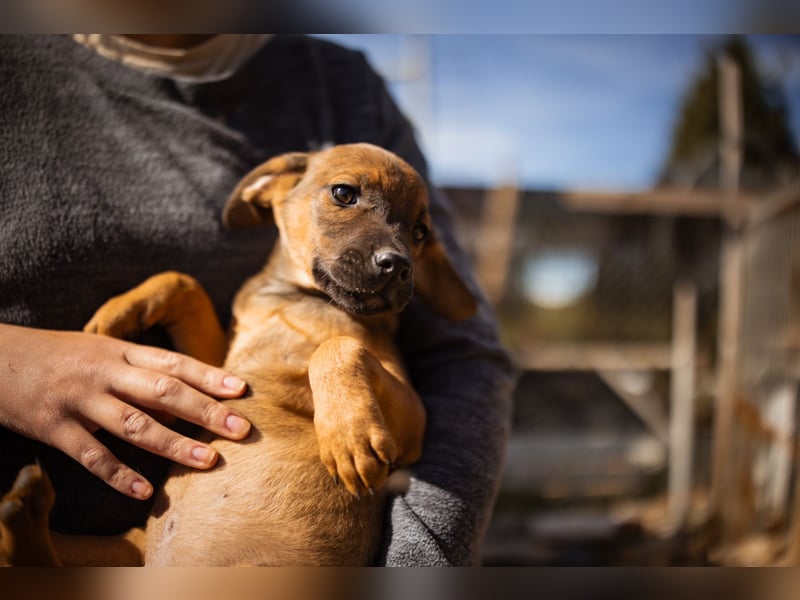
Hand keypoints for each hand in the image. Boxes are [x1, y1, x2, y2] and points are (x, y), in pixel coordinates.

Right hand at [0, 323, 249, 499]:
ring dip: (174, 444)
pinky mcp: (54, 429)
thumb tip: (186, 398)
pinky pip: (92, 456)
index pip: (173, 363)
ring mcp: (80, 401)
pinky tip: (145, 492)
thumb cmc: (58, 357)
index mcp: (119, 351)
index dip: (209, 376)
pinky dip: (120, 475)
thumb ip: (140, 373)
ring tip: (209, 461)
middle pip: (163, 391)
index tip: (242, 390)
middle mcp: (104, 372)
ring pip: (134, 424)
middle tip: (241, 428)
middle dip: (205, 411)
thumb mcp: (101, 352)